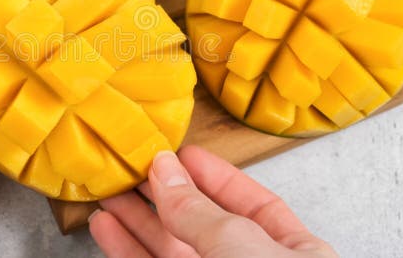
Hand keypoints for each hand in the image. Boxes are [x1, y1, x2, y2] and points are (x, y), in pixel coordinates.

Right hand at [89, 145, 336, 257]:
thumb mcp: (245, 253)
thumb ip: (201, 213)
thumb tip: (165, 171)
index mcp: (293, 257)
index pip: (252, 206)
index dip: (214, 177)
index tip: (179, 154)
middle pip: (202, 225)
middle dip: (164, 194)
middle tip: (130, 167)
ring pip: (169, 252)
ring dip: (136, 221)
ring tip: (108, 193)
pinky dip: (127, 252)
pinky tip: (109, 230)